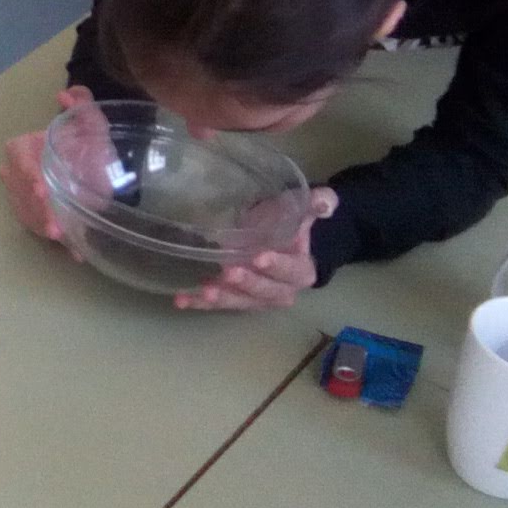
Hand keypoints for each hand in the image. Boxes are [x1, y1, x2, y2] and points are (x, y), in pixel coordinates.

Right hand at [0, 86, 93, 246]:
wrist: (99, 176)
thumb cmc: (90, 148)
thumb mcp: (92, 125)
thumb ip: (82, 106)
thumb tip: (68, 94)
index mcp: (25, 147)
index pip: (18, 158)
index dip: (25, 174)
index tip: (40, 188)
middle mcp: (19, 173)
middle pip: (22, 192)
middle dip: (37, 209)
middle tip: (55, 226)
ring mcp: (23, 196)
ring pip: (27, 212)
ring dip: (44, 226)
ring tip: (63, 238)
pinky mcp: (33, 215)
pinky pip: (38, 227)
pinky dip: (55, 238)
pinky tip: (72, 249)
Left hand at [175, 188, 336, 310]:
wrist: (279, 240)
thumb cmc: (291, 224)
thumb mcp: (302, 210)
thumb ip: (316, 204)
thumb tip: (326, 204)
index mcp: (301, 270)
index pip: (291, 270)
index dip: (277, 265)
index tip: (260, 256)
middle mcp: (281, 290)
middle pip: (265, 291)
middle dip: (247, 283)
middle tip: (229, 272)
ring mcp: (257, 298)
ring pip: (241, 302)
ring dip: (222, 298)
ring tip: (204, 291)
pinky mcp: (236, 299)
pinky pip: (218, 304)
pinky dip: (199, 303)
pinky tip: (181, 300)